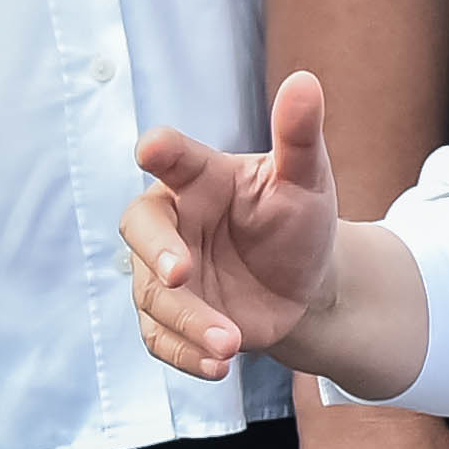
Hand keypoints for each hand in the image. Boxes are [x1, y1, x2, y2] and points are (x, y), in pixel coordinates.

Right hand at [126, 74, 352, 381]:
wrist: (305, 285)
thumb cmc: (298, 219)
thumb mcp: (308, 179)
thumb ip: (298, 135)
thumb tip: (305, 81)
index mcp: (198, 177)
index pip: (173, 158)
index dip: (161, 152)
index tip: (151, 149)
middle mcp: (173, 222)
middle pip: (141, 229)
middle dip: (155, 253)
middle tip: (179, 274)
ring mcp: (165, 274)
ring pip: (152, 295)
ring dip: (187, 321)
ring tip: (230, 343)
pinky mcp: (171, 319)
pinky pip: (161, 338)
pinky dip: (185, 355)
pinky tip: (218, 368)